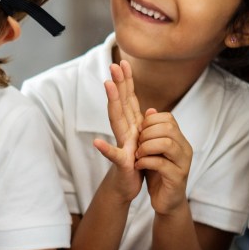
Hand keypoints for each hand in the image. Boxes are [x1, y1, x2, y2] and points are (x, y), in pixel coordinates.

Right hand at [94, 61, 143, 202]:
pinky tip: (96, 142)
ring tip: (108, 86)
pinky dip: (105, 149)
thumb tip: (152, 109)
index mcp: (132, 126)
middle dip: (118, 84)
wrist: (127, 186)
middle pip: (120, 104)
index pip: (129, 100)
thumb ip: (144, 125)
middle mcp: (124, 131)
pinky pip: (114, 155)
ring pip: (116, 121)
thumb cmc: (135, 162)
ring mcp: (122, 145)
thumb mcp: (143, 141)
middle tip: (114, 65)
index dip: (127, 82)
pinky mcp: (122, 162)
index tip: (124, 63)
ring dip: (112, 103)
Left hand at [135, 108, 191, 214]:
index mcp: (179, 139)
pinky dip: (146, 162)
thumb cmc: (157, 173)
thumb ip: (151, 131)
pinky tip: (138, 165)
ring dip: (146, 147)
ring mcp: (183, 163)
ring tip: (138, 155)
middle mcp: (185, 149)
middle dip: (147, 133)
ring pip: (167, 144)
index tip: (139, 131)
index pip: (168, 118)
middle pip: (168, 128)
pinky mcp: (177, 178)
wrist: (165, 200)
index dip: (150, 121)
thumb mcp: (152, 149)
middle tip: (137, 144)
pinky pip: (162, 164)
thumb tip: (150, 110)